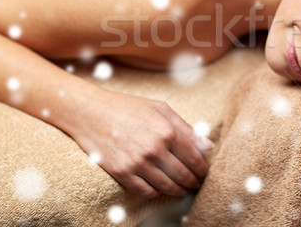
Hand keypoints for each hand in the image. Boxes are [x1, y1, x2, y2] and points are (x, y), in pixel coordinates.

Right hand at [69, 91, 213, 197]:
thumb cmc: (128, 108)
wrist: (91, 113)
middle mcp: (154, 149)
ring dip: (178, 190)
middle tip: (195, 183)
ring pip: (167, 187)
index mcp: (167, 131)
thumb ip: (186, 128)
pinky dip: (157, 192)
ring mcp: (137, 163)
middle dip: (193, 182)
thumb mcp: (161, 109)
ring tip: (182, 188)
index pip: (194, 159)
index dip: (202, 169)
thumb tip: (208, 146)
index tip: (204, 173)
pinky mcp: (122, 173)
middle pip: (183, 176)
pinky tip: (160, 188)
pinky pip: (146, 191)